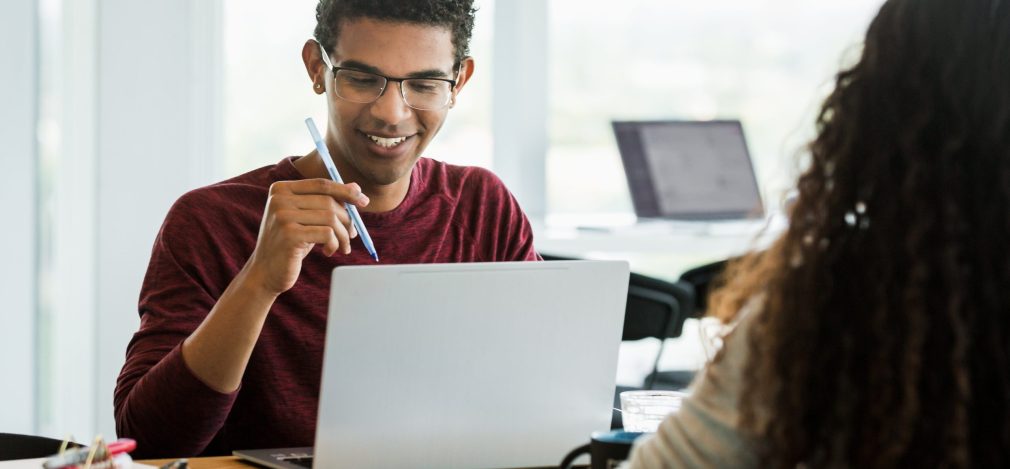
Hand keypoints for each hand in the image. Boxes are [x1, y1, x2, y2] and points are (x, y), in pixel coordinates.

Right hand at [243, 178, 368, 295]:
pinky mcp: (289, 235)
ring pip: (330, 218)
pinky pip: (327, 234)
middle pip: (328, 201)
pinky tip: (329, 252)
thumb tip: (356, 187)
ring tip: (342, 246)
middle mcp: (279, 199)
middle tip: (353, 235)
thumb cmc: (291, 243)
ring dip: (343, 234)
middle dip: (347, 219)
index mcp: (281, 189)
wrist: (266, 272)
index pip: (321, 184)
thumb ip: (327, 201)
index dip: (346, 191)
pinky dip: (335, 244)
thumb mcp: (307, 218)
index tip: (364, 202)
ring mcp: (282, 216)